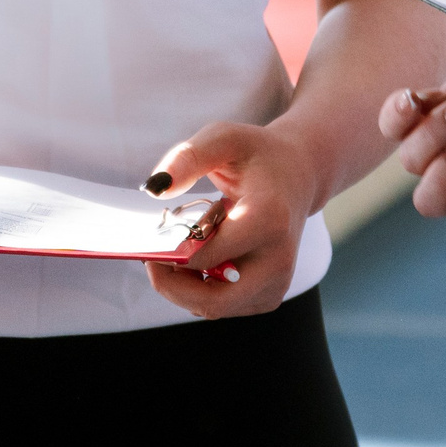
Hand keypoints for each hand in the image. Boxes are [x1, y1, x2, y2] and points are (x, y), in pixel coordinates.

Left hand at [140, 121, 323, 318]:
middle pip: (212, 300)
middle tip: (150, 256)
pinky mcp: (270, 295)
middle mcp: (278, 259)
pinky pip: (223, 306)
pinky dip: (200, 290)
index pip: (207, 255)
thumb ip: (187, 158)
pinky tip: (197, 259)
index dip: (168, 253)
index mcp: (269, 219)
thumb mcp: (223, 138)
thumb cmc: (256, 155)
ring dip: (183, 287)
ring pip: (213, 308)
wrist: (298, 174)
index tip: (147, 237)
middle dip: (170, 284)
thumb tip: (154, 189)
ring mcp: (277, 283)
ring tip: (175, 251)